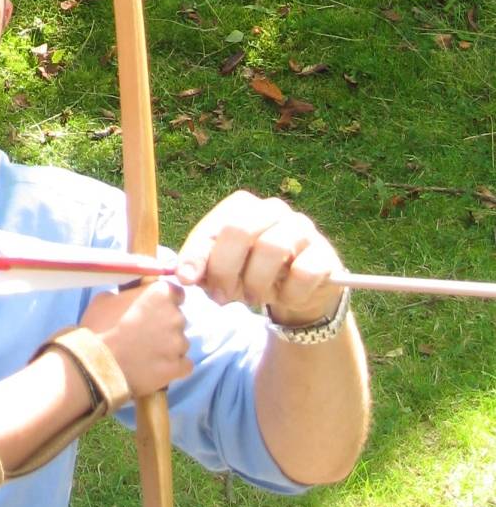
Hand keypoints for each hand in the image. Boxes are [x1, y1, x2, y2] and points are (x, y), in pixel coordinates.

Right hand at [79, 281, 190, 397]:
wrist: (95, 364)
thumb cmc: (98, 327)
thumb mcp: (106, 298)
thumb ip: (128, 294)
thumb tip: (133, 296)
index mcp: (161, 294)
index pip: (176, 293)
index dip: (164, 303)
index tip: (151, 311)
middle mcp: (176, 316)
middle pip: (177, 319)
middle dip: (164, 326)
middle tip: (144, 335)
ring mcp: (179, 343)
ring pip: (180, 343)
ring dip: (168, 347)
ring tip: (146, 356)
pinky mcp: (178, 367)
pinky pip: (184, 365)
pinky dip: (173, 367)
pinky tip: (156, 369)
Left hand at [175, 190, 344, 324]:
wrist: (296, 289)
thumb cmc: (250, 273)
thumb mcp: (220, 271)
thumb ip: (199, 268)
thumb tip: (182, 276)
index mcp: (241, 207)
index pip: (212, 227)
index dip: (197, 255)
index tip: (187, 281)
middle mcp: (271, 209)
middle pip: (239, 230)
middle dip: (225, 269)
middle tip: (222, 296)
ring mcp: (301, 227)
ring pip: (272, 248)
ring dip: (256, 283)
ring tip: (252, 299)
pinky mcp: (324, 252)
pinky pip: (304, 272)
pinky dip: (289, 292)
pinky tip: (284, 297)